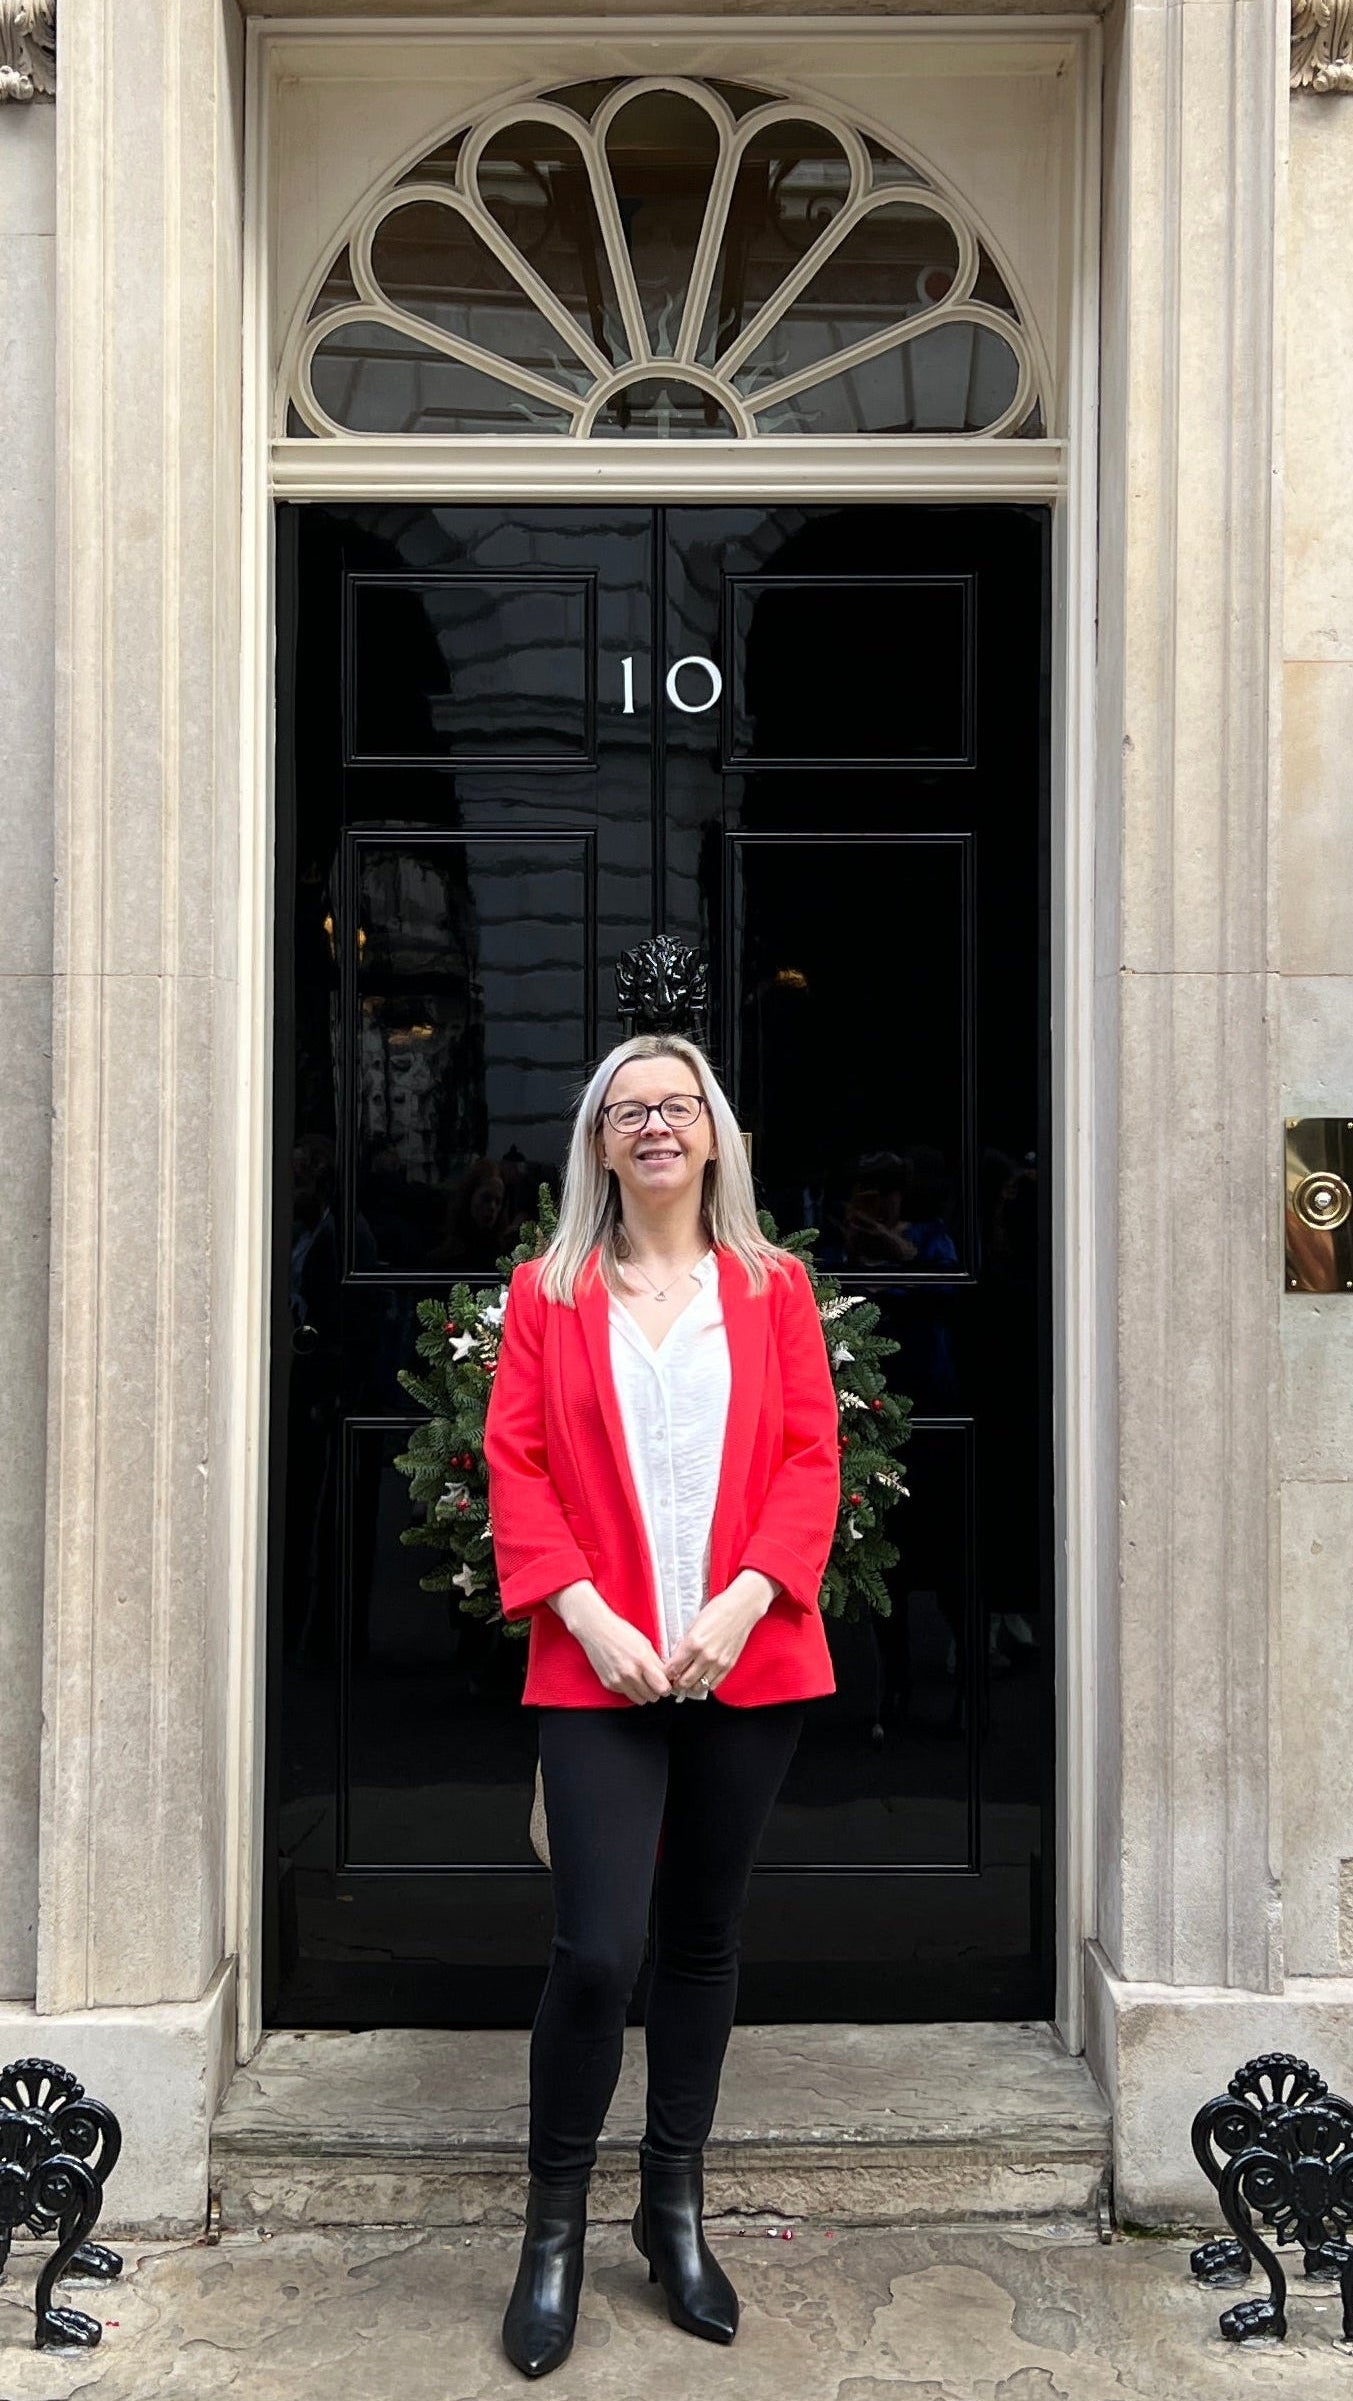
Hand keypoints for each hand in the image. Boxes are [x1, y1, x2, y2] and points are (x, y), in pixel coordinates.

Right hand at [552, 1583, 672, 1703]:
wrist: (596, 1629)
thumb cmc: (619, 1631)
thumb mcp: (645, 1643)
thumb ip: (656, 1662)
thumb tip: (665, 1676)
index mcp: (642, 1661)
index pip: (662, 1687)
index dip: (667, 1686)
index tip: (666, 1683)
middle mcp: (630, 1674)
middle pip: (653, 1697)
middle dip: (656, 1690)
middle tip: (654, 1681)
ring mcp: (618, 1681)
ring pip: (640, 1700)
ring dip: (644, 1692)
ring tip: (642, 1680)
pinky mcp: (609, 1684)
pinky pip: (626, 1695)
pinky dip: (630, 1689)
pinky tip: (628, 1676)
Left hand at [665, 1572, 776, 1696]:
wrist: (741, 1609)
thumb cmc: (717, 1611)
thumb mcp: (693, 1624)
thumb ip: (684, 1643)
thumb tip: (675, 1659)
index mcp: (692, 1643)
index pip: (673, 1668)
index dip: (667, 1674)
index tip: (666, 1674)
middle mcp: (705, 1656)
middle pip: (684, 1682)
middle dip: (677, 1683)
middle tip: (675, 1680)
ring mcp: (718, 1663)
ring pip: (699, 1686)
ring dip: (691, 1685)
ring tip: (688, 1680)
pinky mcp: (729, 1666)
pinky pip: (714, 1685)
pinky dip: (706, 1684)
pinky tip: (702, 1678)